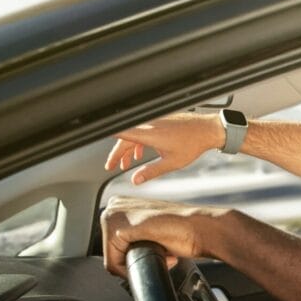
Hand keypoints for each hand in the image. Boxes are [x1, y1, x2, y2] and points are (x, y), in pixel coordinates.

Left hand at [102, 196, 231, 276]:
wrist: (201, 229)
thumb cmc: (185, 230)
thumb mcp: (151, 231)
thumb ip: (135, 236)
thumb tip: (126, 252)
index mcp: (120, 203)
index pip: (112, 244)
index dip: (136, 254)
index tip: (158, 248)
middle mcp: (113, 205)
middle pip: (110, 251)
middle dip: (136, 259)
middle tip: (163, 252)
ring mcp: (114, 214)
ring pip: (112, 259)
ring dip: (138, 263)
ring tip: (161, 252)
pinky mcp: (119, 228)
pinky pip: (114, 264)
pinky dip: (133, 269)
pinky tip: (158, 255)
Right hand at [104, 113, 223, 183]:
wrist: (207, 130)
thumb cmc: (193, 144)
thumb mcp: (171, 163)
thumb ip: (151, 172)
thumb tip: (135, 180)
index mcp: (148, 133)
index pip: (120, 132)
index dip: (104, 133)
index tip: (93, 137)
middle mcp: (148, 124)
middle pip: (123, 137)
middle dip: (116, 153)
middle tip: (111, 166)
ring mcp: (154, 121)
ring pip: (133, 134)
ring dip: (128, 149)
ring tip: (126, 164)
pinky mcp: (159, 120)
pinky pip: (142, 130)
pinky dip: (138, 142)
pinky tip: (141, 153)